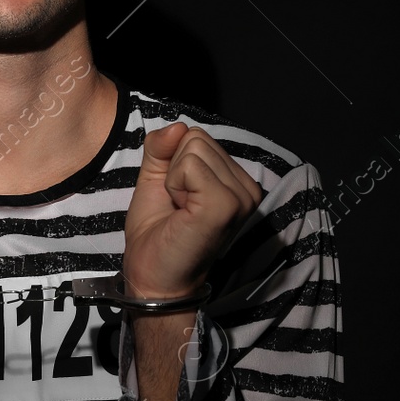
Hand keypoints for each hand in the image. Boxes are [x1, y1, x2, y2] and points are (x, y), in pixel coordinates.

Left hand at [122, 123, 261, 301]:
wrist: (153, 276)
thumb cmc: (157, 233)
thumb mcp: (155, 179)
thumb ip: (162, 148)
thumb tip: (177, 125)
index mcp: (235, 181)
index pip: (198, 136)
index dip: (175, 163)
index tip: (178, 197)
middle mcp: (246, 188)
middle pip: (197, 137)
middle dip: (175, 169)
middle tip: (178, 206)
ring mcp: (239, 197)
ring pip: (192, 148)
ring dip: (174, 180)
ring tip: (181, 211)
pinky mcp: (225, 205)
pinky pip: (189, 165)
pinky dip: (174, 185)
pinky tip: (182, 212)